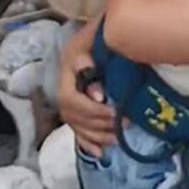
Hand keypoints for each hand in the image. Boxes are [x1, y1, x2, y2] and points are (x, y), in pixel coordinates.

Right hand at [59, 35, 115, 156]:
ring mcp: (69, 102)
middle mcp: (64, 92)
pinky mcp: (77, 108)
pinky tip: (99, 153)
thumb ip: (89, 66)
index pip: (72, 101)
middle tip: (124, 124)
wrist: (94, 35)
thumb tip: (97, 96)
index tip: (113, 112)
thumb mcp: (90, 45)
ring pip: (78, 127)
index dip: (91, 110)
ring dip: (98, 135)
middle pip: (75, 117)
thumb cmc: (95, 38)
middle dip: (99, 124)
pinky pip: (78, 130)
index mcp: (65, 77)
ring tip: (118, 139)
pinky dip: (88, 143)